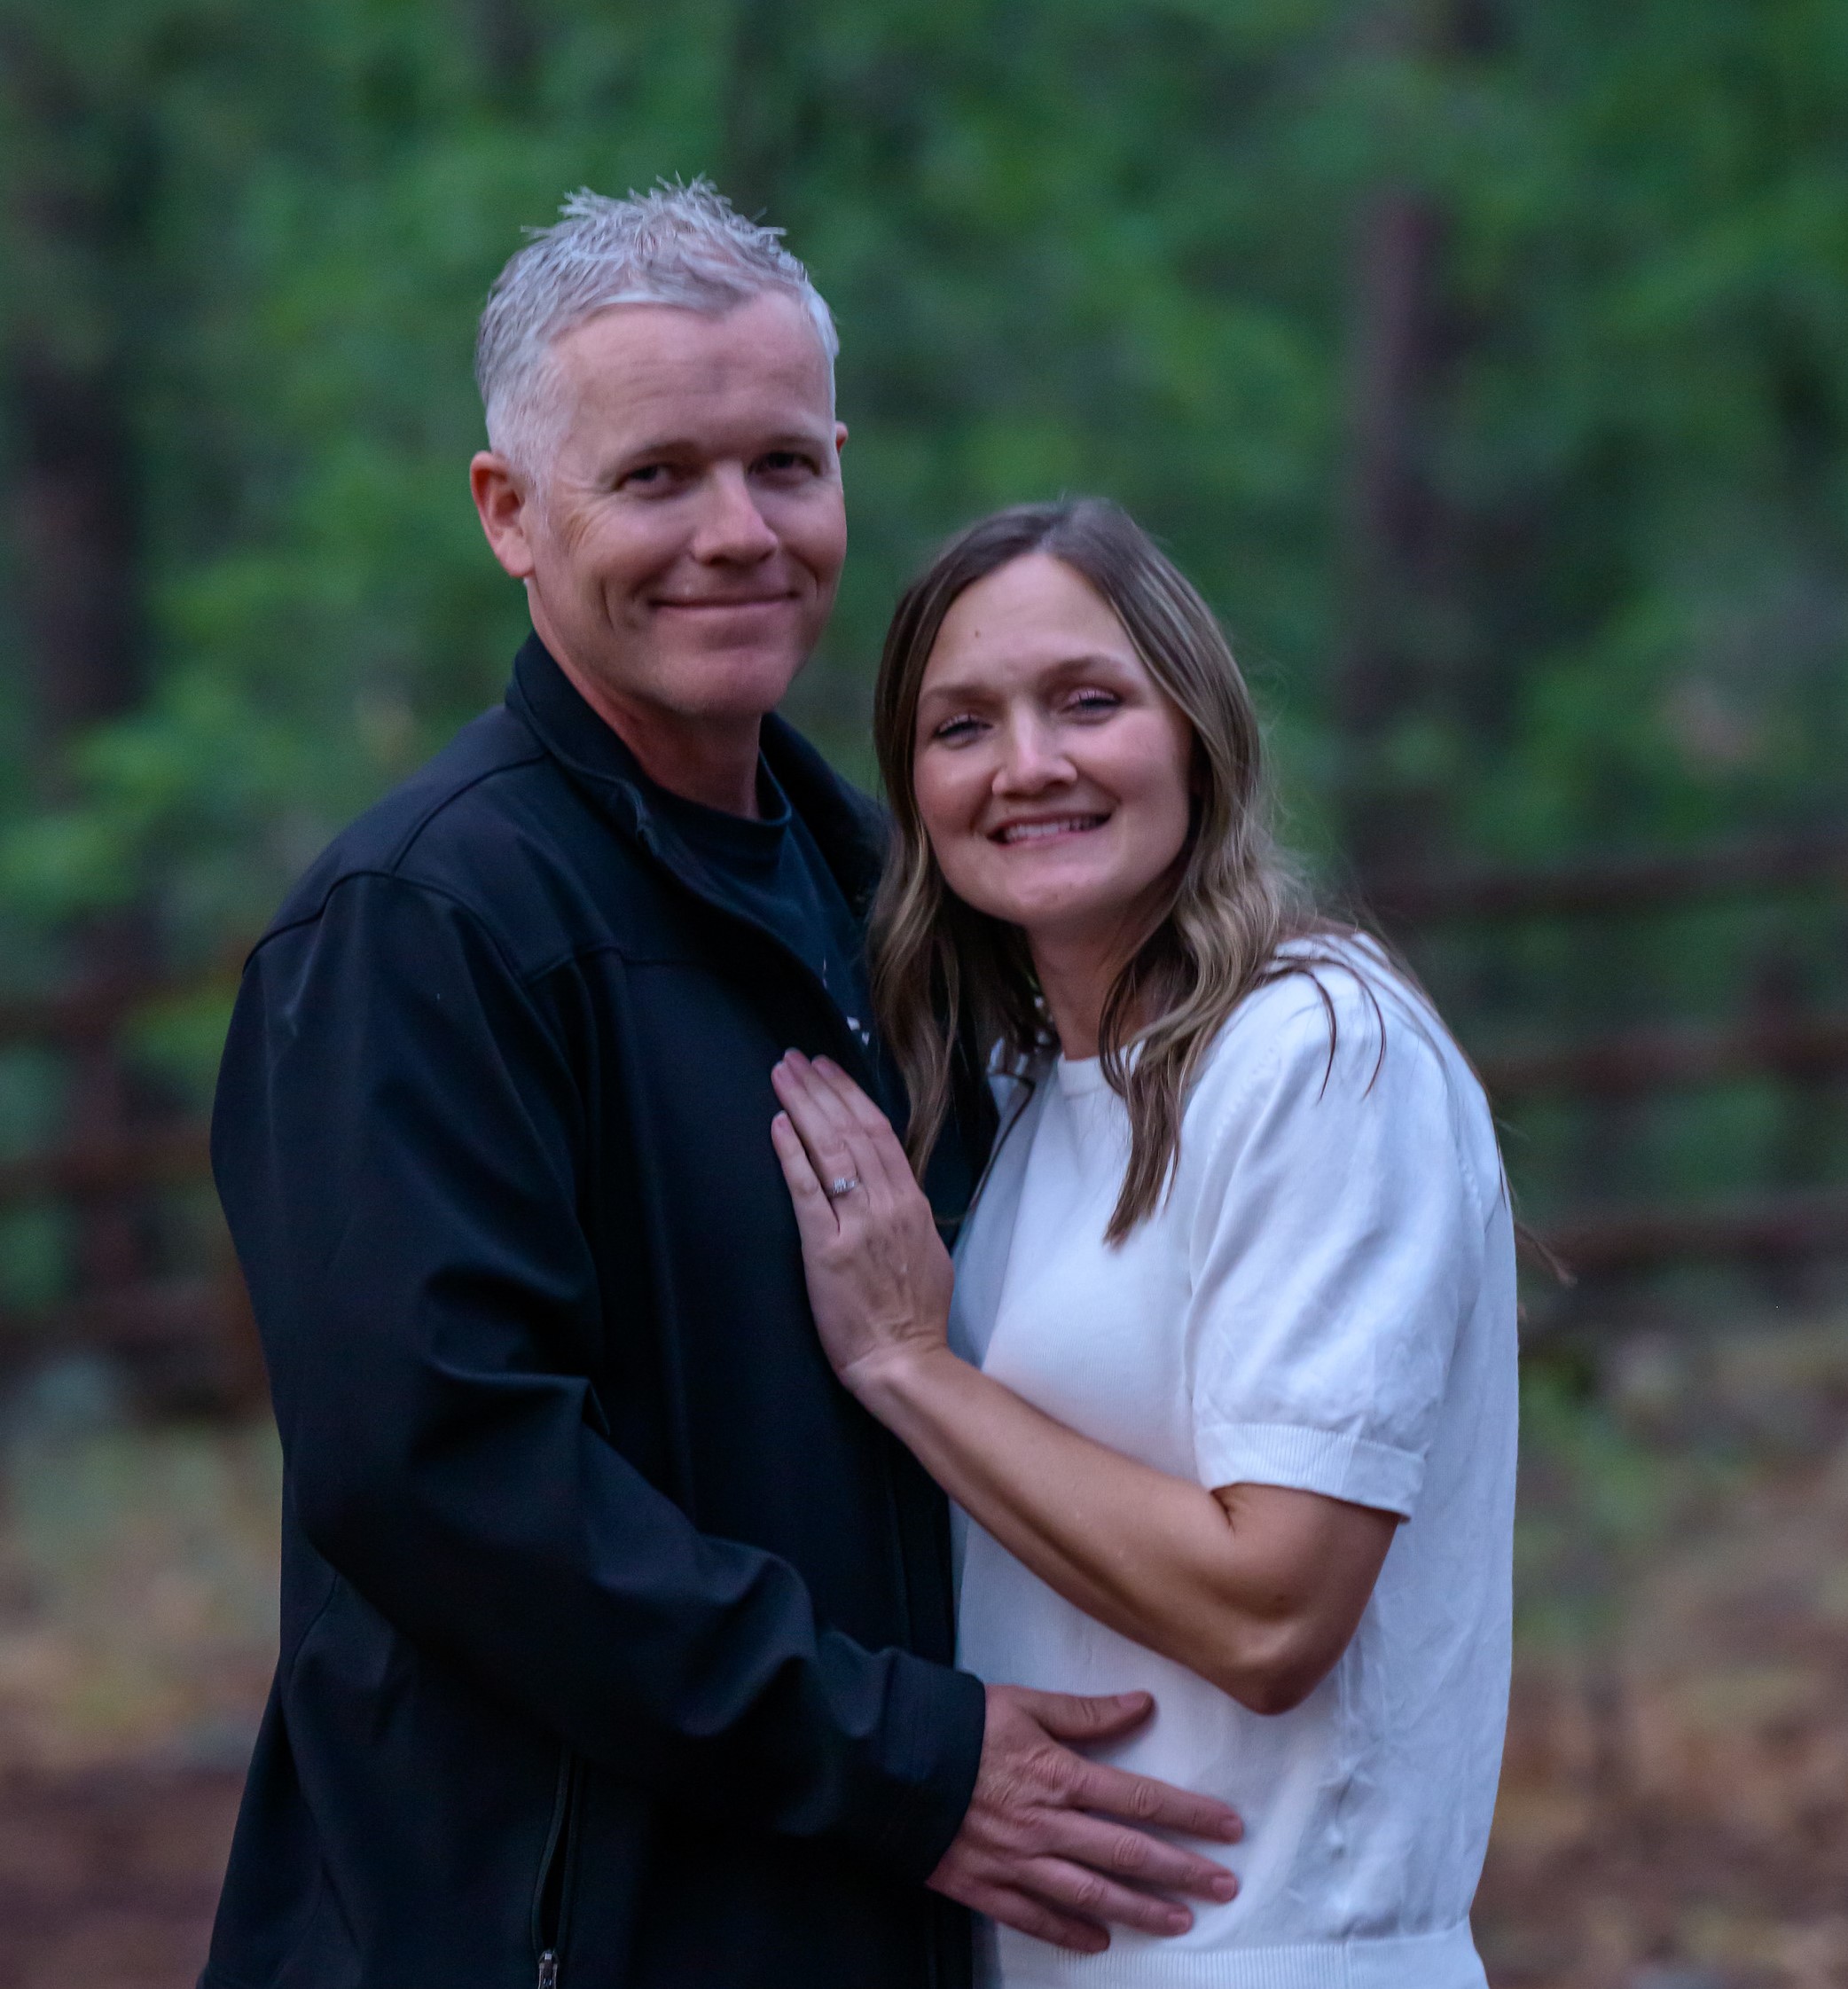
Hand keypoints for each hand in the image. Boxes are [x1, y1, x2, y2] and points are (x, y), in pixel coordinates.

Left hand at [770, 1052, 953, 1391]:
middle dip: (821, 1088)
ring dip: (803, 1106)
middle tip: (795, 1058)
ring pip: (831, 1149)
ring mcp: (858, 1225)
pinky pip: (808, 1191)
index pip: (879, 1132)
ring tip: (782, 1076)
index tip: (828, 1068)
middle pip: (852, 1129)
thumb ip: (908, 1213)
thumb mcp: (927, 1251)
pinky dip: (791, 1153)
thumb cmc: (914, 1316)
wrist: (905, 1361)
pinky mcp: (827, 1250)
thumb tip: (891, 1187)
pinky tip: (777, 1125)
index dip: (850, 1095)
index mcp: (911, 1203)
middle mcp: (888, 1205)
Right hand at [932, 1685, 1241, 1952]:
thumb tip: (1142, 1705)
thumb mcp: (1024, 1703)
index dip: (1189, 1814)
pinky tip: (1099, 1943)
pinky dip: (1069, 1933)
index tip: (1229, 1827)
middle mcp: (1046, 1826)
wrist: (888, 1760)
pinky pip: (1035, 1918)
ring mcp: (1017, 1862)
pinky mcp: (984, 1887)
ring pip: (1091, 1894)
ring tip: (1179, 1922)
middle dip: (1181, 1871)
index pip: (1139, 1799)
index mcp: (1058, 1776)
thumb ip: (1084, 1713)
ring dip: (1140, 1910)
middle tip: (1224, 1885)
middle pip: (1127, 1853)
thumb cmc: (958, 1725)